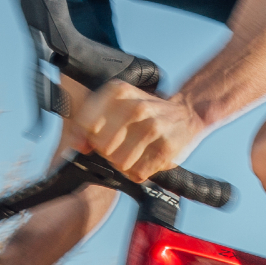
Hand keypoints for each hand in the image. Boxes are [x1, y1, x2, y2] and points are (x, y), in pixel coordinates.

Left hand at [76, 80, 205, 182]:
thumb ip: (94, 122)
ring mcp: (152, 128)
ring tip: (132, 155)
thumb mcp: (120, 105)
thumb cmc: (148, 113)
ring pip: (119, 162)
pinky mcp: (166, 149)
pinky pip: (138, 172)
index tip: (95, 141)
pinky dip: (138, 172)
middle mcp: (135, 107)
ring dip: (123, 165)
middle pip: (102, 147)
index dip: (88, 138)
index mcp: (118, 92)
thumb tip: (76, 145)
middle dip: (107, 153)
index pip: (86, 124)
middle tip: (118, 148)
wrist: (188, 112)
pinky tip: (143, 162)